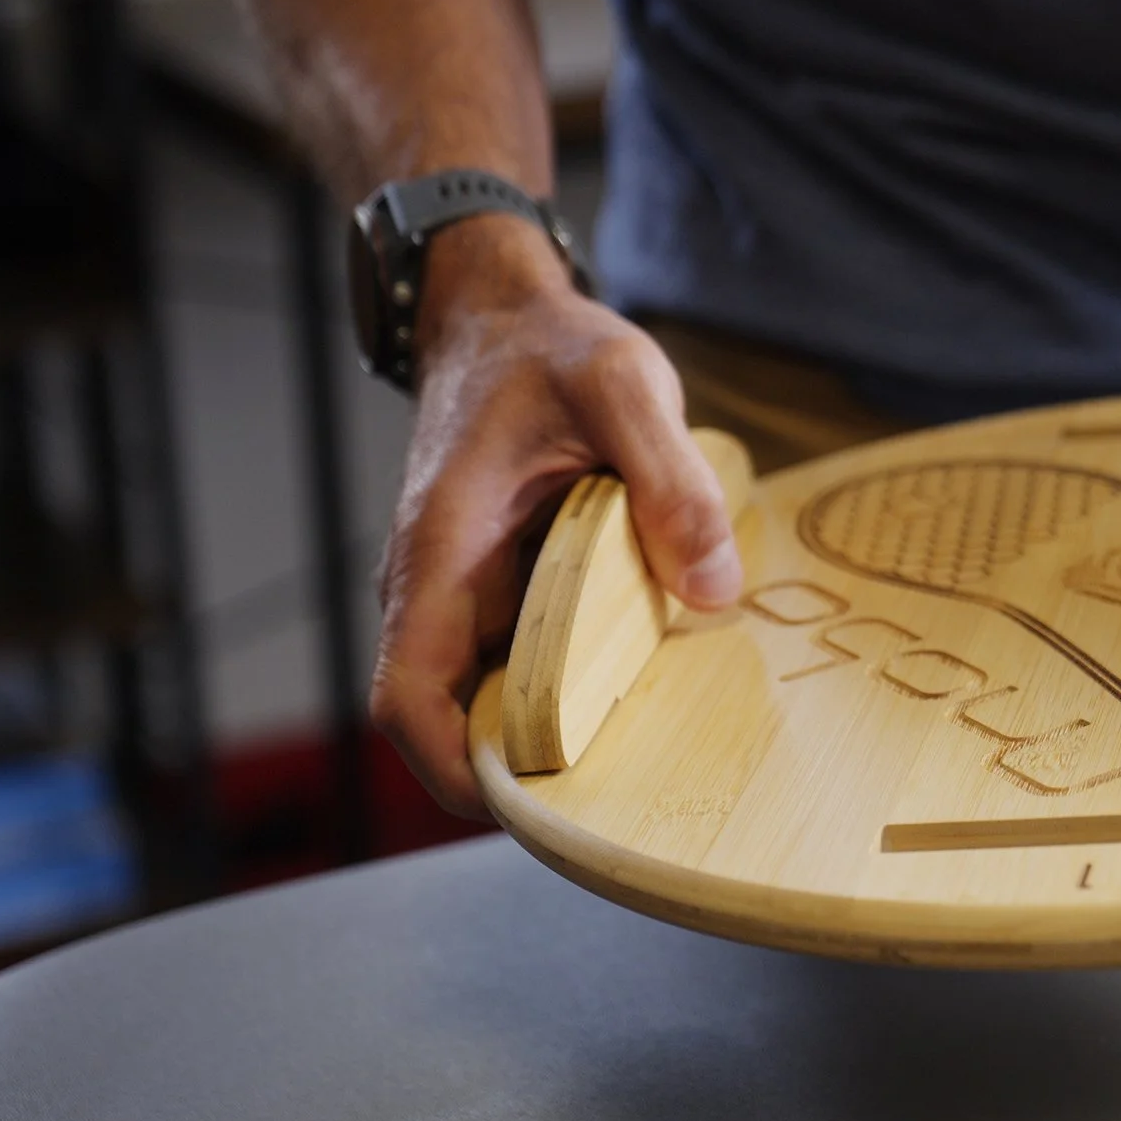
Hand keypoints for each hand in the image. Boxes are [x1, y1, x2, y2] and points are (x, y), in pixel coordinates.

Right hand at [369, 215, 742, 815]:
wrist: (505, 316)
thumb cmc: (550, 348)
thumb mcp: (624, 388)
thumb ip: (670, 480)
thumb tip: (713, 590)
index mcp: (442, 550)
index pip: (407, 697)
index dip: (453, 769)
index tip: (532, 805)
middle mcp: (440, 587)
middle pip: (456, 719)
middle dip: (531, 767)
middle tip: (632, 795)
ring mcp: (470, 593)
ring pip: (499, 694)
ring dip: (562, 728)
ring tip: (656, 749)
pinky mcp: (507, 587)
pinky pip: (533, 657)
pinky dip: (581, 680)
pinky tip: (653, 679)